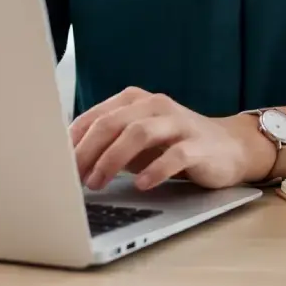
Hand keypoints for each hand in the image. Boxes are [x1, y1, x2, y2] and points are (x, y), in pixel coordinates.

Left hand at [69, 87, 272, 190]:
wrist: (229, 147)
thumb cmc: (173, 145)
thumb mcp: (137, 143)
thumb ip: (108, 145)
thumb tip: (68, 165)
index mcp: (135, 100)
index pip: (95, 116)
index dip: (73, 142)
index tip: (57, 165)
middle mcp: (155, 106)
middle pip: (113, 123)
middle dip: (88, 152)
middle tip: (73, 178)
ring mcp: (178, 123)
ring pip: (139, 133)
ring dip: (113, 160)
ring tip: (99, 183)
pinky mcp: (199, 144)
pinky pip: (175, 155)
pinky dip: (155, 170)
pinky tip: (141, 184)